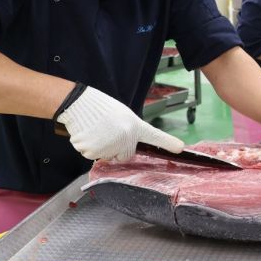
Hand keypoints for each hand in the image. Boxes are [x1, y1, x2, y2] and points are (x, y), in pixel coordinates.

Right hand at [57, 86, 183, 160]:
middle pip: (124, 156)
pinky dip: (88, 147)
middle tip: (107, 132)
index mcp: (134, 126)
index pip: (154, 136)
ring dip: (100, 147)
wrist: (80, 104)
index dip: (168, 142)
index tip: (180, 148)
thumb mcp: (122, 116)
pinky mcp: (94, 151)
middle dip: (116, 149)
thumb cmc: (100, 108)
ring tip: (96, 129)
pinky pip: (92, 155)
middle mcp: (125, 138)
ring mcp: (110, 146)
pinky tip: (87, 133)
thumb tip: (128, 145)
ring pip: (106, 157)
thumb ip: (128, 131)